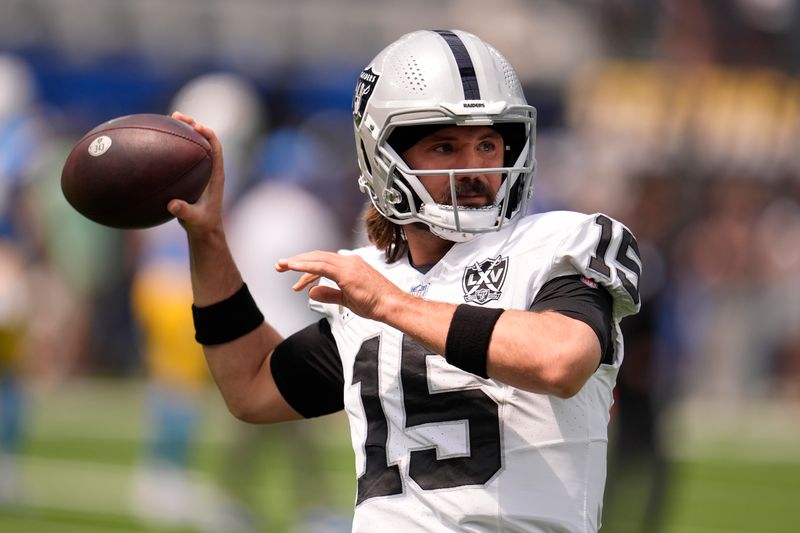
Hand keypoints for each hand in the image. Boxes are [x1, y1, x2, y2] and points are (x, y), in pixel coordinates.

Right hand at [167, 112, 224, 237]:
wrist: (204, 231)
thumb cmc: (202, 225)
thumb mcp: (194, 220)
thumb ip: (185, 212)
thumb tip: (172, 204)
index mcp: (216, 176)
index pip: (216, 148)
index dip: (208, 134)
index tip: (196, 126)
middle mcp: (210, 170)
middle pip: (204, 140)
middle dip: (192, 125)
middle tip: (177, 115)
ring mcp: (201, 172)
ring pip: (193, 146)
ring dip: (183, 132)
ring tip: (168, 119)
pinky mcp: (191, 176)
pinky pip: (182, 156)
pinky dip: (172, 147)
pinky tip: (155, 143)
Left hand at [275, 251, 405, 320]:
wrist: (391, 305)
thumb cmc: (375, 303)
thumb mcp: (347, 299)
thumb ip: (329, 294)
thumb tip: (312, 291)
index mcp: (350, 266)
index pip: (323, 263)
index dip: (307, 270)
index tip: (297, 282)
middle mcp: (349, 261)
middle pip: (317, 257)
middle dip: (298, 261)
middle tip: (280, 266)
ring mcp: (348, 265)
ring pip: (317, 258)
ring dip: (298, 261)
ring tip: (282, 265)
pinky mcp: (346, 272)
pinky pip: (321, 265)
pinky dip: (305, 264)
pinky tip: (293, 266)